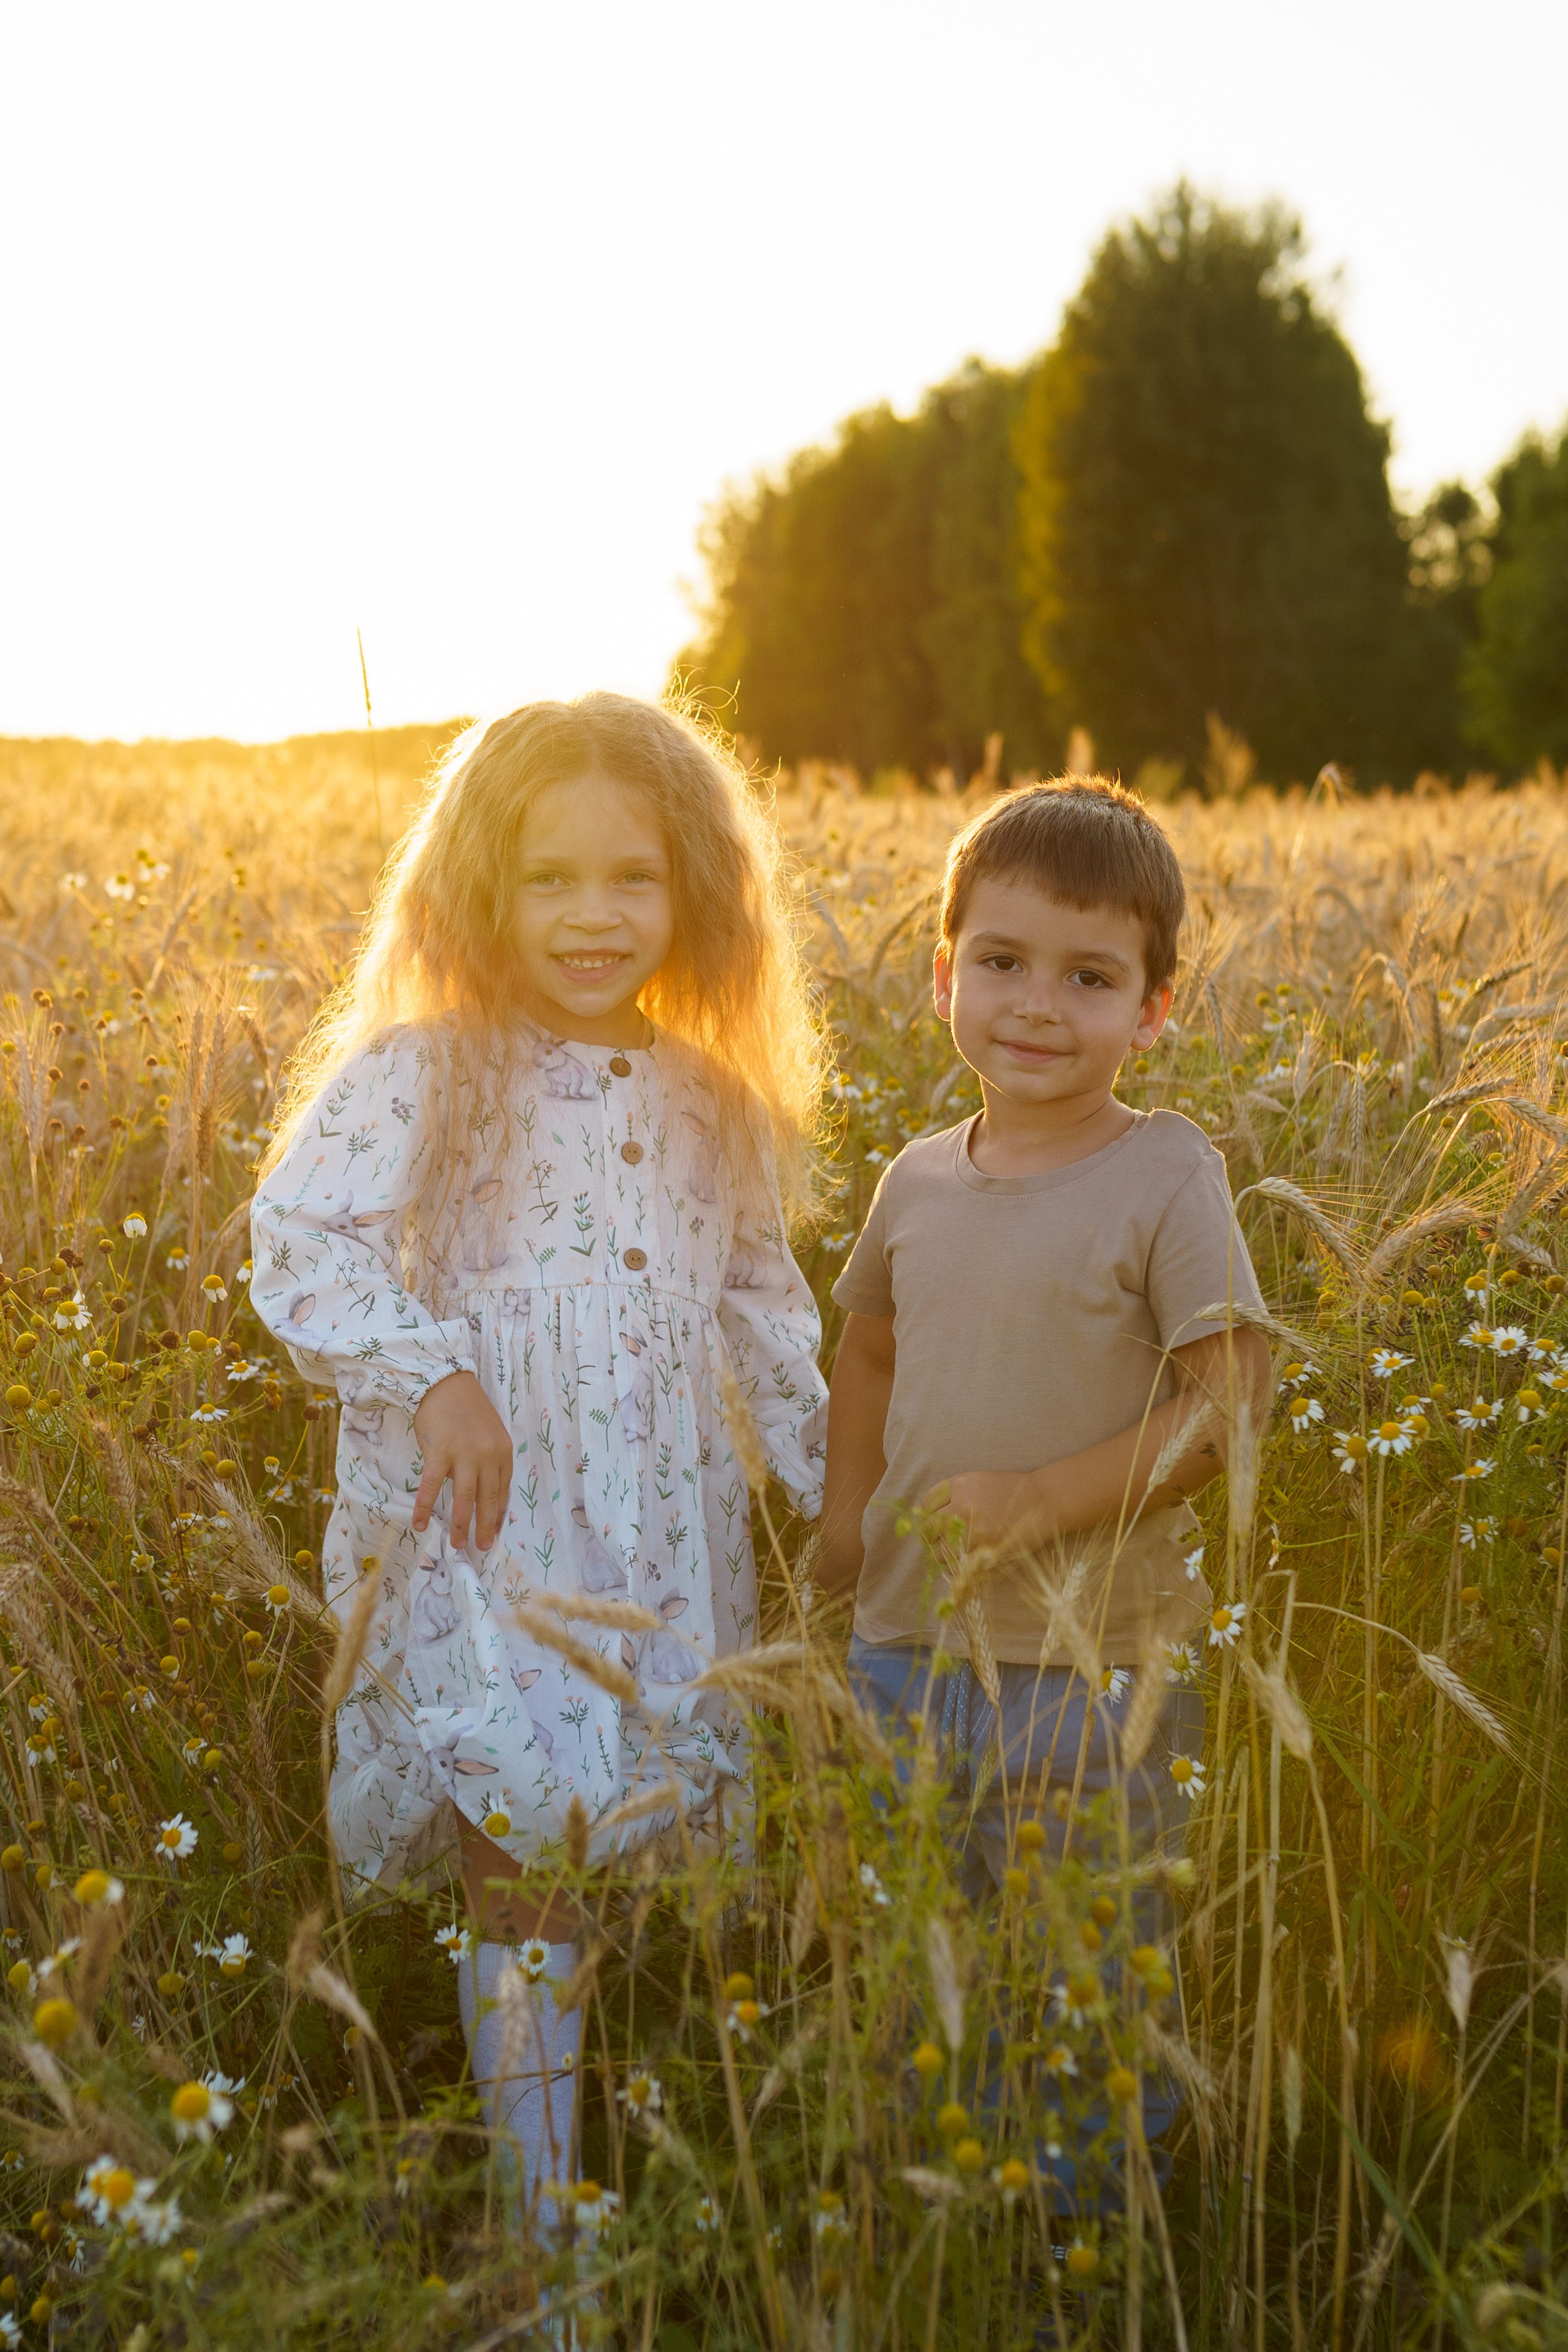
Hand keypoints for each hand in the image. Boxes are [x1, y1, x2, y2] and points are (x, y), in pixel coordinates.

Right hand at [412, 1371, 513, 1550]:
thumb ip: (488, 1461)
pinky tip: (420, 1524)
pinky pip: (432, 1486)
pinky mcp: (440, 1453)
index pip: (502, 1490)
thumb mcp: (488, 1434)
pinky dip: (424, 1507)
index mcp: (502, 1452)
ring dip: (460, 1524)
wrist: (445, 1382)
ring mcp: (464, 1455)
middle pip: (488, 1499)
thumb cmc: (465, 1408)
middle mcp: (488, 1456)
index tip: (494, 1530)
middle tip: (481, 1547)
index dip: (498, 1513)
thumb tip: (480, 1490)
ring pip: (464, 1498)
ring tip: (457, 1544)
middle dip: (484, 1527)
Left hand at [920, 1470, 1043, 1550]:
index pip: (927, 1503)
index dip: (929, 1514)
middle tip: (940, 1540)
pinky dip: (956, 1563)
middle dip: (931, 1535)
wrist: (1043, 1501)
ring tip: (950, 1553)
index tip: (936, 1520)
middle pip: (928, 1527)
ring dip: (941, 1553)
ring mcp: (971, 1528)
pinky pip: (956, 1562)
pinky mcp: (982, 1548)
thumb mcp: (980, 1482)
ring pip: (938, 1549)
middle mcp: (961, 1505)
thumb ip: (956, 1494)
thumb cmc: (1013, 1491)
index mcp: (959, 1485)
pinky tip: (963, 1559)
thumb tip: (934, 1515)